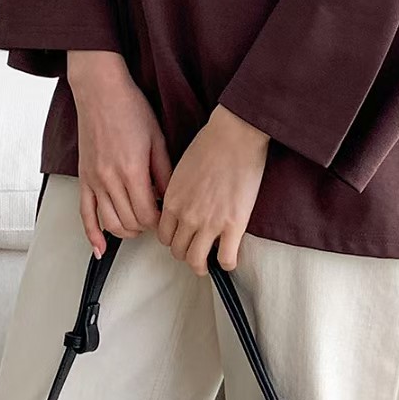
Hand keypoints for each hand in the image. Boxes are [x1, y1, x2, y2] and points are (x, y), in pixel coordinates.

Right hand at [68, 50, 171, 258]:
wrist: (100, 91)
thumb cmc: (130, 109)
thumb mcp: (158, 139)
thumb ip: (164, 172)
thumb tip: (172, 198)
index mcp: (132, 171)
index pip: (148, 215)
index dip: (161, 222)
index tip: (169, 218)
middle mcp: (110, 180)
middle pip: (130, 222)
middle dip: (147, 227)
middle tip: (157, 220)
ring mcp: (94, 181)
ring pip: (110, 223)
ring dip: (127, 231)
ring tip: (139, 226)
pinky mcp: (84, 178)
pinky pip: (85, 214)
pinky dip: (91, 235)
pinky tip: (99, 249)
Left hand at [157, 104, 269, 275]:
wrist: (235, 134)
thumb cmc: (212, 142)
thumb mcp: (182, 168)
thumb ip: (179, 190)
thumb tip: (184, 202)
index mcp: (172, 200)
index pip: (163, 235)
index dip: (173, 239)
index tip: (182, 238)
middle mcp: (187, 215)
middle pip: (177, 250)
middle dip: (186, 253)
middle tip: (196, 252)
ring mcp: (209, 222)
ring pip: (196, 260)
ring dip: (201, 265)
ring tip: (209, 263)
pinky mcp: (233, 225)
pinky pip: (226, 259)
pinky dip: (227, 264)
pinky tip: (230, 258)